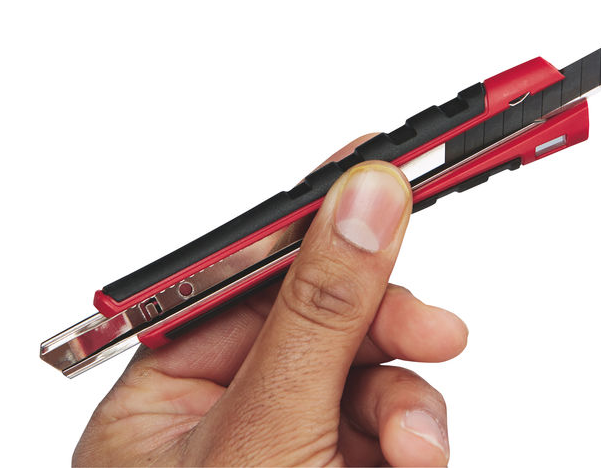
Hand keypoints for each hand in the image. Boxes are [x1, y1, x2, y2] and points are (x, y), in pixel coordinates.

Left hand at [74, 142, 467, 466]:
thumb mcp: (265, 433)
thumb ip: (319, 317)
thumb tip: (364, 203)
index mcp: (165, 393)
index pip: (245, 271)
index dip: (314, 215)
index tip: (375, 162)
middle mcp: (224, 411)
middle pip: (325, 318)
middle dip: (386, 332)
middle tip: (435, 333)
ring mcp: (286, 441)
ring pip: (371, 375)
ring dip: (409, 405)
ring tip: (414, 451)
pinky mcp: (339, 466)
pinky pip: (391, 424)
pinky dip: (414, 439)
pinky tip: (412, 463)